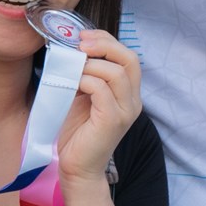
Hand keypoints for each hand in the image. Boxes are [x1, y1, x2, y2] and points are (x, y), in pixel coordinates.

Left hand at [53, 29, 142, 187]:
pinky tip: (72, 84)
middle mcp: (133, 101)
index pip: (128, 57)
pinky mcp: (113, 120)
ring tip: (71, 69)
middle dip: (104, 45)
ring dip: (90, 65)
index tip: (83, 37)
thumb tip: (72, 50)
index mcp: (128, 94)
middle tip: (79, 44)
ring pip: (116, 72)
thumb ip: (85, 75)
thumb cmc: (76, 134)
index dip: (107, 41)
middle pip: (130, 59)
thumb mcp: (82, 97)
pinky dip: (84, 80)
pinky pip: (102, 89)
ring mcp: (126, 111)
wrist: (77, 169)